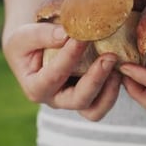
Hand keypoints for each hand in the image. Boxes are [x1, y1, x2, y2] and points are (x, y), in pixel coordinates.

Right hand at [2, 23, 120, 120]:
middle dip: (96, 79)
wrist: (37, 48)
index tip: (82, 37)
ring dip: (110, 90)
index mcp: (35, 88)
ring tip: (117, 64)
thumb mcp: (24, 36)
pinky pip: (105, 102)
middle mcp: (56, 100)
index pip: (54, 76)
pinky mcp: (90, 97)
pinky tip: (121, 68)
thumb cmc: (28, 42)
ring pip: (95, 110)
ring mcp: (74, 101)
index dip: (69, 57)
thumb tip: (66, 35)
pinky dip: (115, 89)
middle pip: (79, 100)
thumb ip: (41, 35)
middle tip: (109, 56)